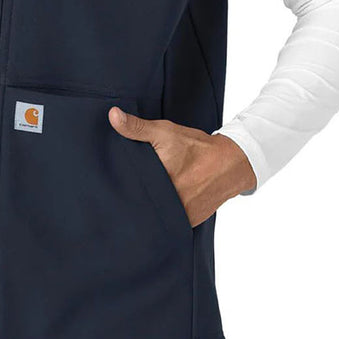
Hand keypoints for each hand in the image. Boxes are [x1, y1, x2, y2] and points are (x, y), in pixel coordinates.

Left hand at [107, 106, 256, 225]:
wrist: (229, 163)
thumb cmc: (195, 146)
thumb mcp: (164, 132)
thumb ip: (137, 127)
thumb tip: (112, 115)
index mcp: (159, 182)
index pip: (128, 192)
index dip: (118, 190)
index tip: (109, 187)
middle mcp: (169, 202)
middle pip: (140, 206)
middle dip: (132, 200)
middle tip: (125, 192)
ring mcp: (179, 215)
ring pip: (154, 217)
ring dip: (148, 210)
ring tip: (142, 200)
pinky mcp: (188, 222)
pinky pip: (169, 222)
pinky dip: (163, 216)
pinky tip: (158, 206)